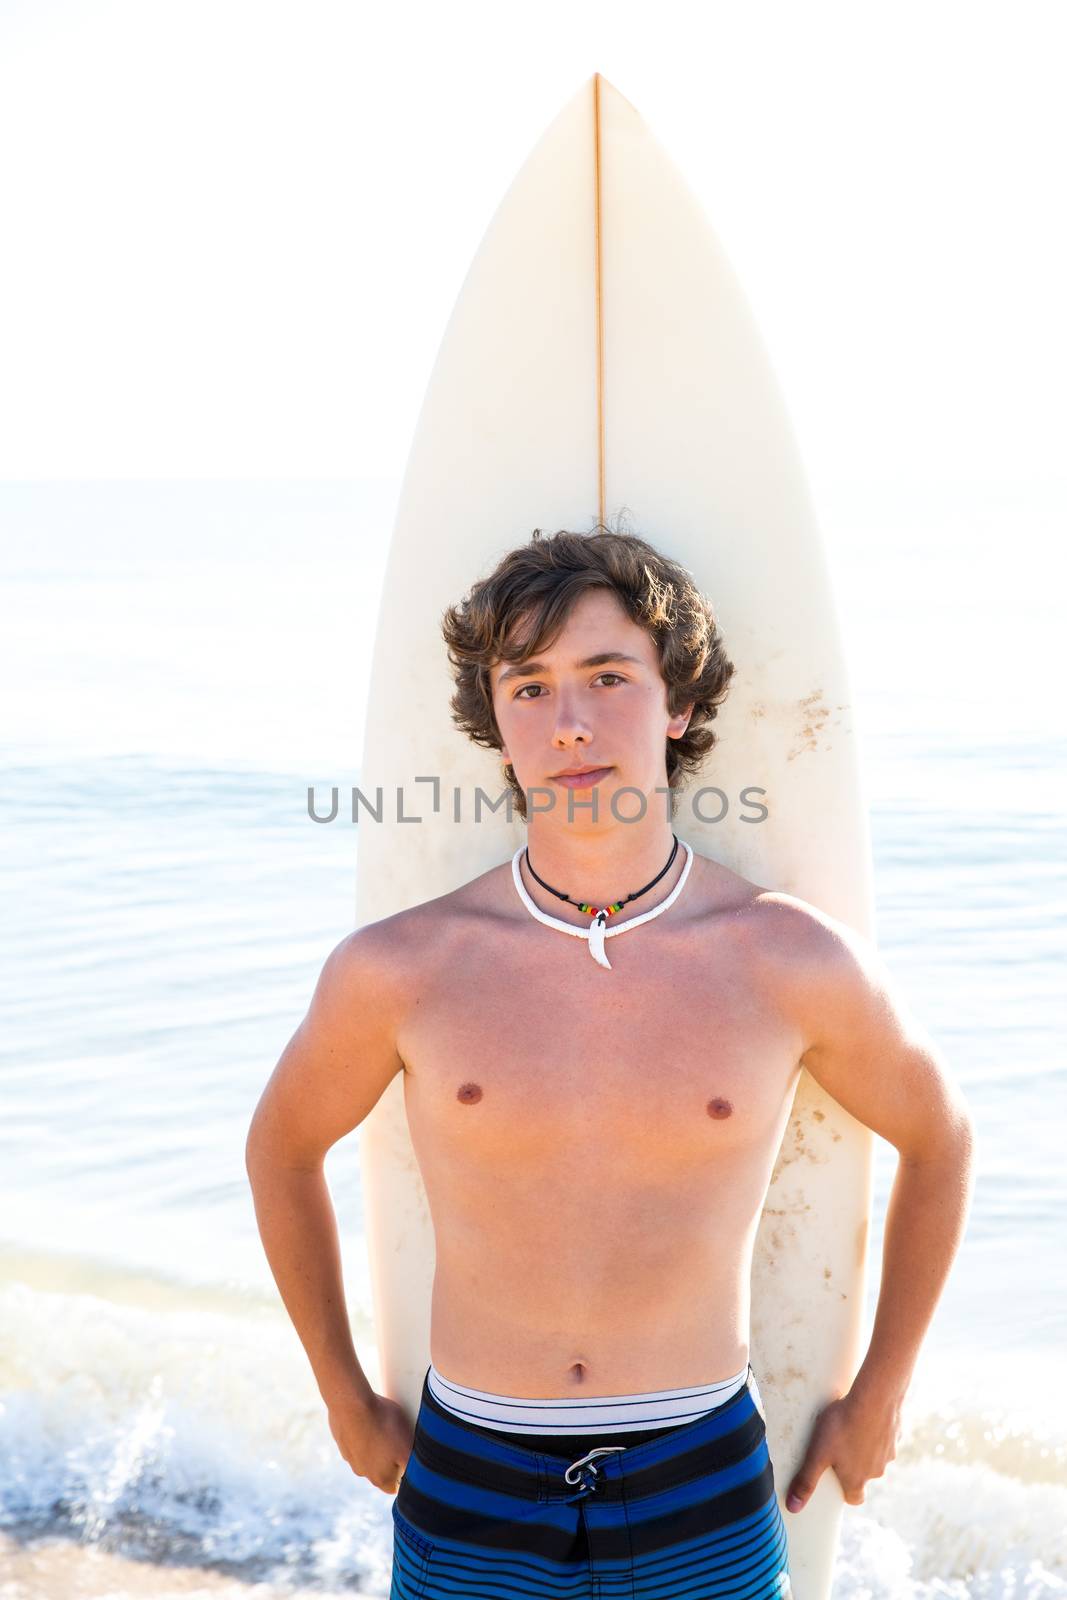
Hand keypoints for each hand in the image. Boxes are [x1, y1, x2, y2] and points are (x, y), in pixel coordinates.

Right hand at [326, 1390, 416, 1494]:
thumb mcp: (408, 1447)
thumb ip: (413, 1467)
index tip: (408, 1457)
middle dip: (391, 1458)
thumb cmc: (384, 1424)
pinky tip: (368, 1418)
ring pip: (367, 1455)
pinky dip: (363, 1433)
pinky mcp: (341, 1439)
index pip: (395, 1486)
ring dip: (376, 1445)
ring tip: (383, 1425)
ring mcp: (348, 1456)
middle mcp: (361, 1472)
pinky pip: (355, 1440)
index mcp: (380, 1478)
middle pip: (381, 1471)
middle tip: (398, 1438)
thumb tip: (419, 1478)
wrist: (351, 1402)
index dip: (404, 1474)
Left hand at [784, 1383, 903, 1512]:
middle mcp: (876, 1471)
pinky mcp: (896, 1434)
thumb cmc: (843, 1425)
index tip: (837, 1482)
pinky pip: (886, 1437)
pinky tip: (867, 1415)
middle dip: (854, 1467)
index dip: (845, 1492)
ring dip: (866, 1447)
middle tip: (840, 1449)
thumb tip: (793, 1507)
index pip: (854, 1498)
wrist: (875, 1398)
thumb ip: (806, 1480)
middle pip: (865, 1476)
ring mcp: (889, 1453)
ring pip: (876, 1456)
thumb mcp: (818, 1453)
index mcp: (857, 1479)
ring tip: (851, 1428)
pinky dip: (877, 1431)